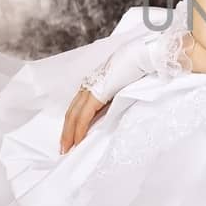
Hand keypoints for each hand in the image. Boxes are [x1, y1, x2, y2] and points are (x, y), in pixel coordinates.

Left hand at [59, 36, 157, 154]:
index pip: (77, 107)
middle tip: (64, 148)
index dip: (72, 123)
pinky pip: (82, 116)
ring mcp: (90, 89)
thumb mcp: (122, 87)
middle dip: (66, 132)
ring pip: (73, 116)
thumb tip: (111, 114)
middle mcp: (88, 86)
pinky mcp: (95, 94)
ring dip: (69, 133)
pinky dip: (78, 130)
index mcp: (94, 84)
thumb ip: (113, 99)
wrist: (141, 56)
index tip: (70, 138)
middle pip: (71, 113)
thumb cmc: (137, 69)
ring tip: (67, 148)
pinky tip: (77, 140)